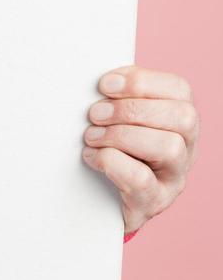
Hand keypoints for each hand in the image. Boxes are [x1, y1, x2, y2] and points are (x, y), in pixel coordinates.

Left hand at [83, 64, 198, 236]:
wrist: (96, 198)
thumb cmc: (108, 147)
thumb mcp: (115, 116)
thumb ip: (116, 95)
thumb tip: (100, 78)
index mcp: (179, 118)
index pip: (180, 89)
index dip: (141, 82)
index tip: (104, 85)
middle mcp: (186, 147)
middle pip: (181, 116)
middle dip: (130, 109)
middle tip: (94, 114)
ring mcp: (174, 177)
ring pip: (169, 147)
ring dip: (121, 136)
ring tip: (91, 137)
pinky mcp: (153, 202)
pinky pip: (142, 179)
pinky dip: (112, 162)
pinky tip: (92, 157)